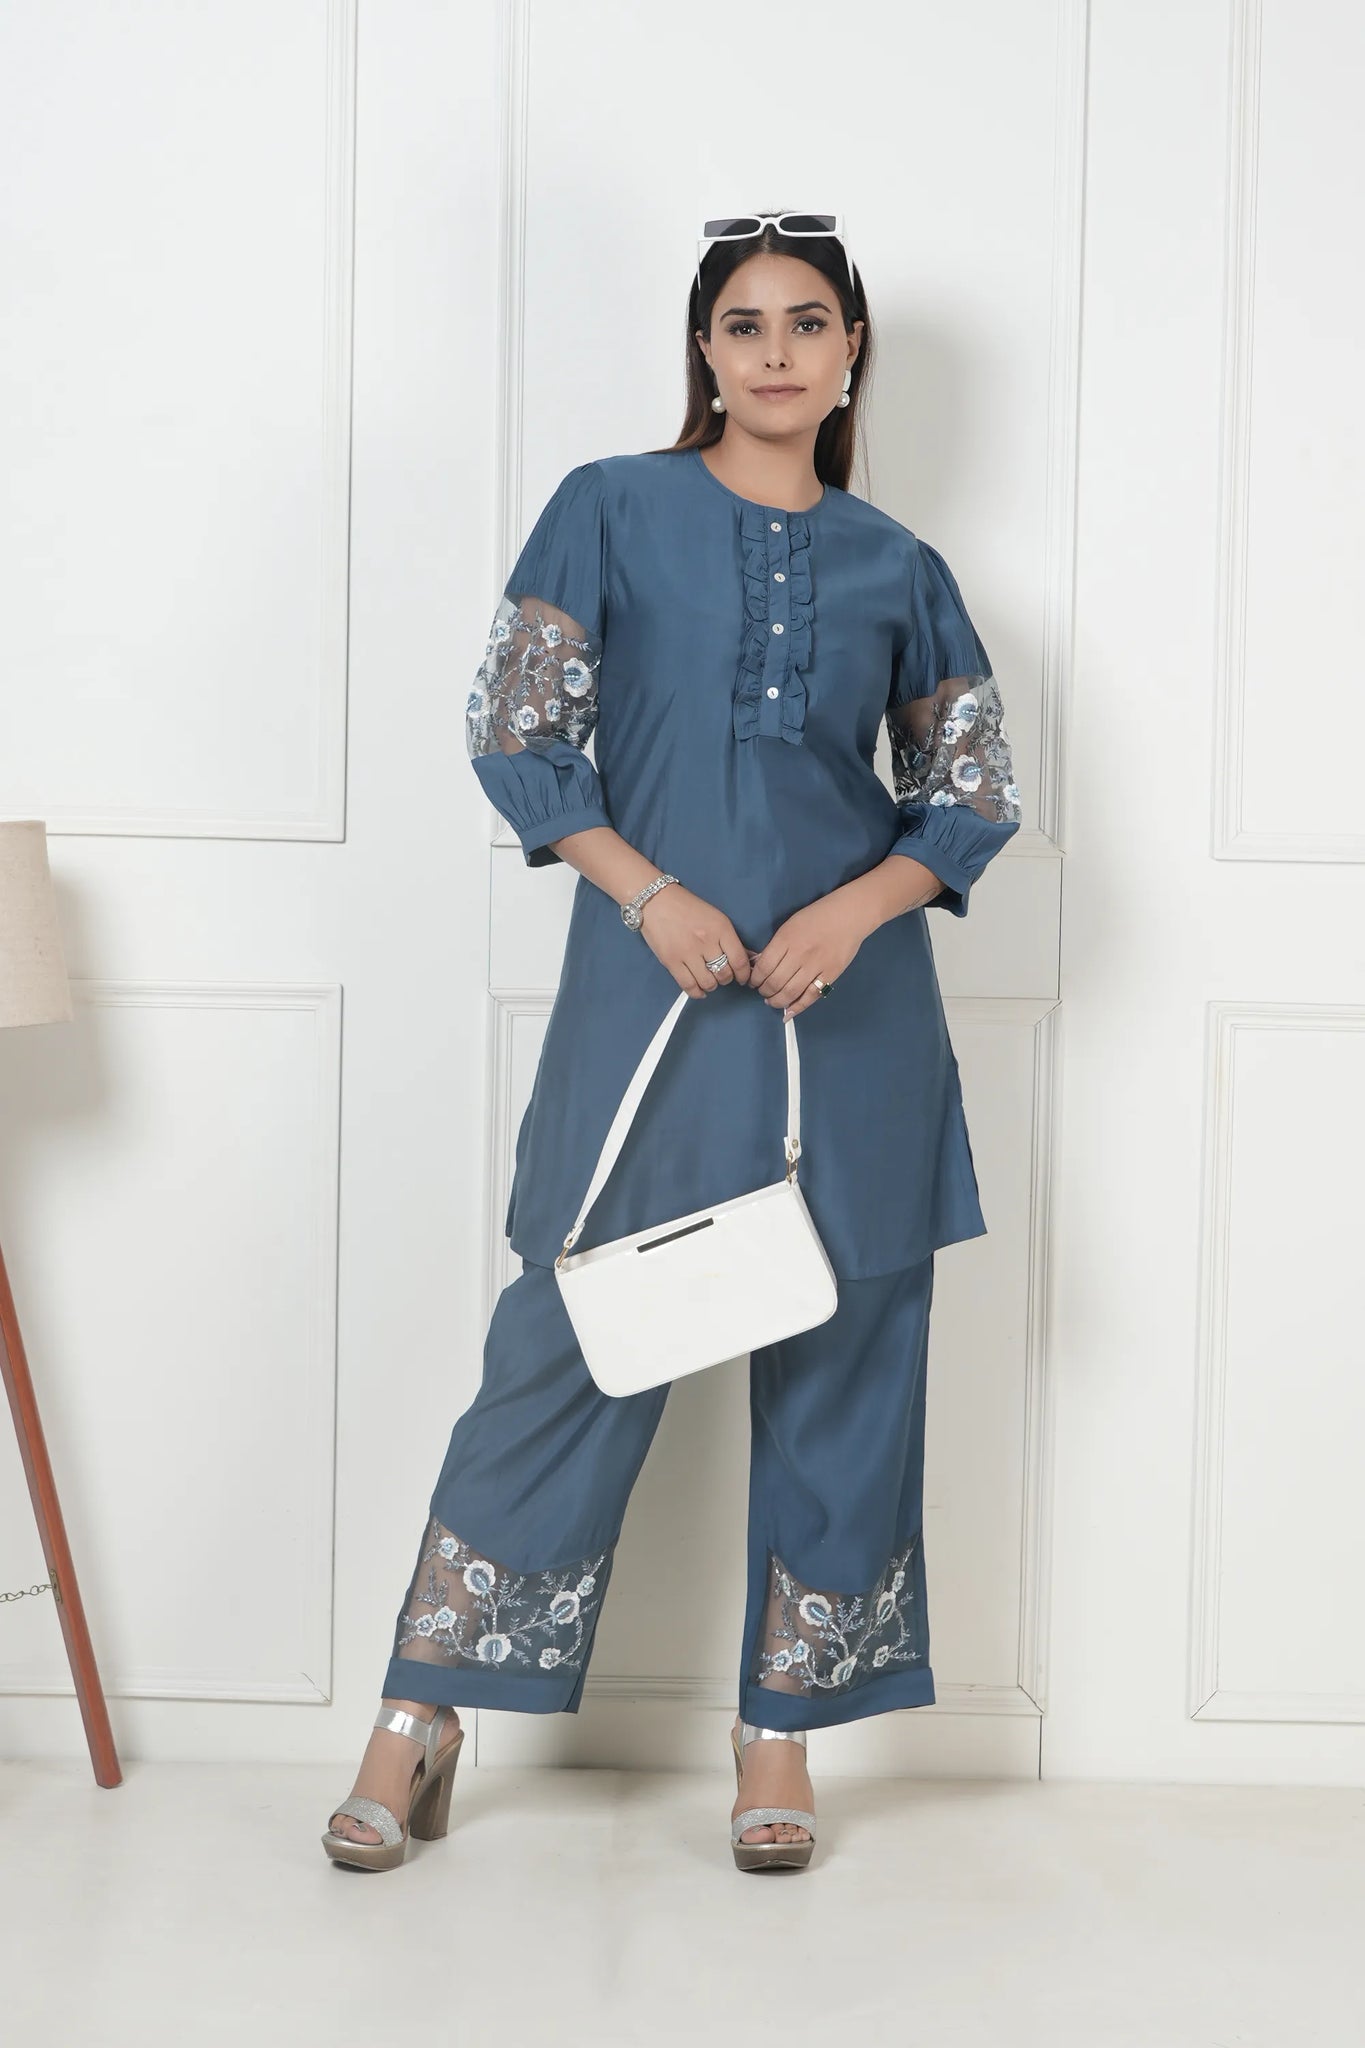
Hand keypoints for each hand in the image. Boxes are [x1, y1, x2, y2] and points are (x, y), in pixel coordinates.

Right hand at [638, 883, 753, 997]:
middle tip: (722, 976)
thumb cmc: (687, 907)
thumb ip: (730, 938)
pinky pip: (688, 985)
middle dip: (726, 979)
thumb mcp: (715, 917)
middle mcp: (706, 941)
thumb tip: (746, 959)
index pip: (739, 960)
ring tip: (709, 980)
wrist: (657, 901)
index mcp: (721, 928)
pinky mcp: (671, 961)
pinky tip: (699, 990)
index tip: (742, 978)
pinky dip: (696, 992)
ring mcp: (688, 952)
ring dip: (712, 985)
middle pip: (724, 974)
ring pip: (708, 982)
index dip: (743, 974)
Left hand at [748, 895, 870, 1016]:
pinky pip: (811, 996)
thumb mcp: (790, 926)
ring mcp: (816, 966)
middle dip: (764, 991)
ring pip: (790, 992)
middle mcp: (799, 954)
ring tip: (773, 1001)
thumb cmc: (816, 917)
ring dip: (777, 1001)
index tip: (753, 982)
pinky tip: (788, 1012)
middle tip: (763, 992)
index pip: (763, 967)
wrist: (848, 915)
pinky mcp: (830, 975)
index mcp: (786, 939)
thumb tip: (760, 966)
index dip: (755, 979)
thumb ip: (776, 946)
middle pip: (775, 982)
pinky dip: (798, 1007)